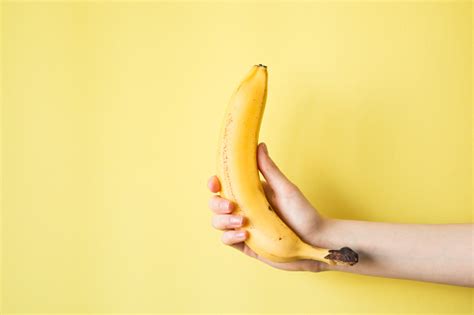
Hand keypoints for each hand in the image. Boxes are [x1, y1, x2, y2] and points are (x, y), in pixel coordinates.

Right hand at [207, 143, 323, 271]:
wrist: (315, 240)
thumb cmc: (303, 213)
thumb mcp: (285, 189)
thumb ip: (269, 169)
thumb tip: (259, 144)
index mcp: (250, 193)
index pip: (224, 186)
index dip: (214, 184)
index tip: (215, 182)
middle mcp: (244, 209)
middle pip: (215, 205)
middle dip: (217, 205)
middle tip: (231, 206)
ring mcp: (243, 227)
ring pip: (218, 223)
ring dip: (224, 222)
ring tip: (242, 222)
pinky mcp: (247, 245)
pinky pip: (228, 241)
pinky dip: (231, 237)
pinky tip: (244, 235)